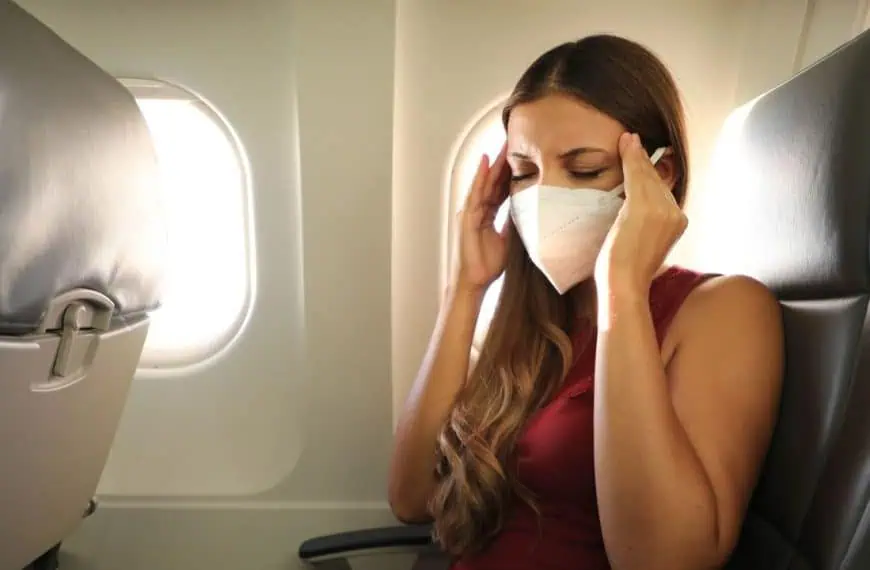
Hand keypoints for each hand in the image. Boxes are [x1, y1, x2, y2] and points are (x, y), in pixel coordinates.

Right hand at [455, 142, 510, 291]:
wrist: (475, 280)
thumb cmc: (489, 263)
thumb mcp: (510, 240)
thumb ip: (517, 224)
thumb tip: (533, 212)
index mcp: (488, 214)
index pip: (501, 188)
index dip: (511, 172)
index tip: (523, 156)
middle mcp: (478, 209)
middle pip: (492, 181)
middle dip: (503, 162)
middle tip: (514, 141)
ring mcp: (471, 212)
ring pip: (484, 182)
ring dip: (493, 163)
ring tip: (502, 145)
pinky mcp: (466, 217)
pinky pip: (475, 193)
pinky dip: (479, 176)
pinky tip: (485, 162)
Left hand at [594, 132, 687, 295]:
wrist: (624, 284)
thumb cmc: (626, 272)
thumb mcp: (642, 244)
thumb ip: (645, 225)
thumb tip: (634, 215)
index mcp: (676, 222)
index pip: (663, 190)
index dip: (651, 171)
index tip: (641, 156)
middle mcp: (675, 214)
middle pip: (657, 180)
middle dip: (643, 160)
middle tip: (631, 140)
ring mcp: (663, 210)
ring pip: (647, 175)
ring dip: (635, 155)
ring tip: (626, 139)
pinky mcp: (645, 207)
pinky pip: (636, 175)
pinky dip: (630, 157)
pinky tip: (626, 143)